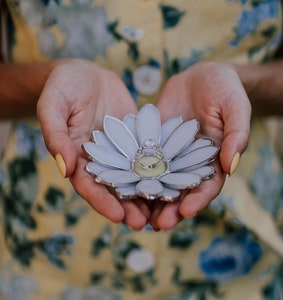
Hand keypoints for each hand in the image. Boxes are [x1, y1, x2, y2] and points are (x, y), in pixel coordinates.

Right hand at [37, 59, 150, 229]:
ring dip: (145, 195)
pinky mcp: (135, 139)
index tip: (117, 216)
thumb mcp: (53, 105)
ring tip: (161, 211)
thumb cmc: (64, 86)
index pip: (88, 185)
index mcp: (77, 157)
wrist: (85, 74)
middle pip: (113, 188)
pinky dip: (158, 169)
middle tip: (143, 223)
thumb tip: (63, 168)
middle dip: (127, 206)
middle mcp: (100, 159)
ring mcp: (119, 150)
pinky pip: (147, 156)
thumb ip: (55, 134)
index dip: (101, 201)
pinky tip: (172, 180)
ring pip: (133, 177)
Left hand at [150, 62, 250, 229]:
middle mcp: (190, 162)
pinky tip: (122, 186)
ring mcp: (170, 154)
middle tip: (158, 225)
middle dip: (170, 209)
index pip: (207, 185)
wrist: (201, 77)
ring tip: (137, 216)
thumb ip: (236, 135)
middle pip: (180, 191)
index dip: (198, 199)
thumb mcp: (235, 108)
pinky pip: (143, 161)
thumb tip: (232, 166)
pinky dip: (134, 175)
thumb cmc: (225, 90)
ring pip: (159, 182)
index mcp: (213, 160)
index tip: (186, 211)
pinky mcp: (153, 143)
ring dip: (150, 200)